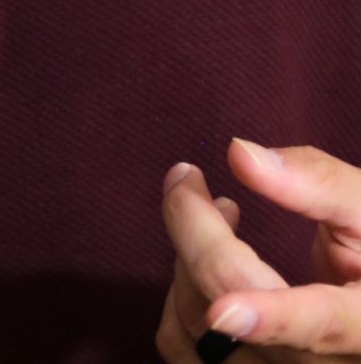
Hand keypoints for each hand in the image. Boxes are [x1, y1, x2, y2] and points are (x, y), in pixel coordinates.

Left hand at [157, 138, 360, 359]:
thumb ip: (317, 181)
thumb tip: (241, 155)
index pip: (318, 324)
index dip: (270, 318)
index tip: (223, 313)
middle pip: (236, 312)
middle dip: (195, 232)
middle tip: (185, 176)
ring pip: (203, 336)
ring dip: (187, 261)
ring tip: (218, 213)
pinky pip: (186, 352)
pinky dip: (180, 300)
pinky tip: (205, 262)